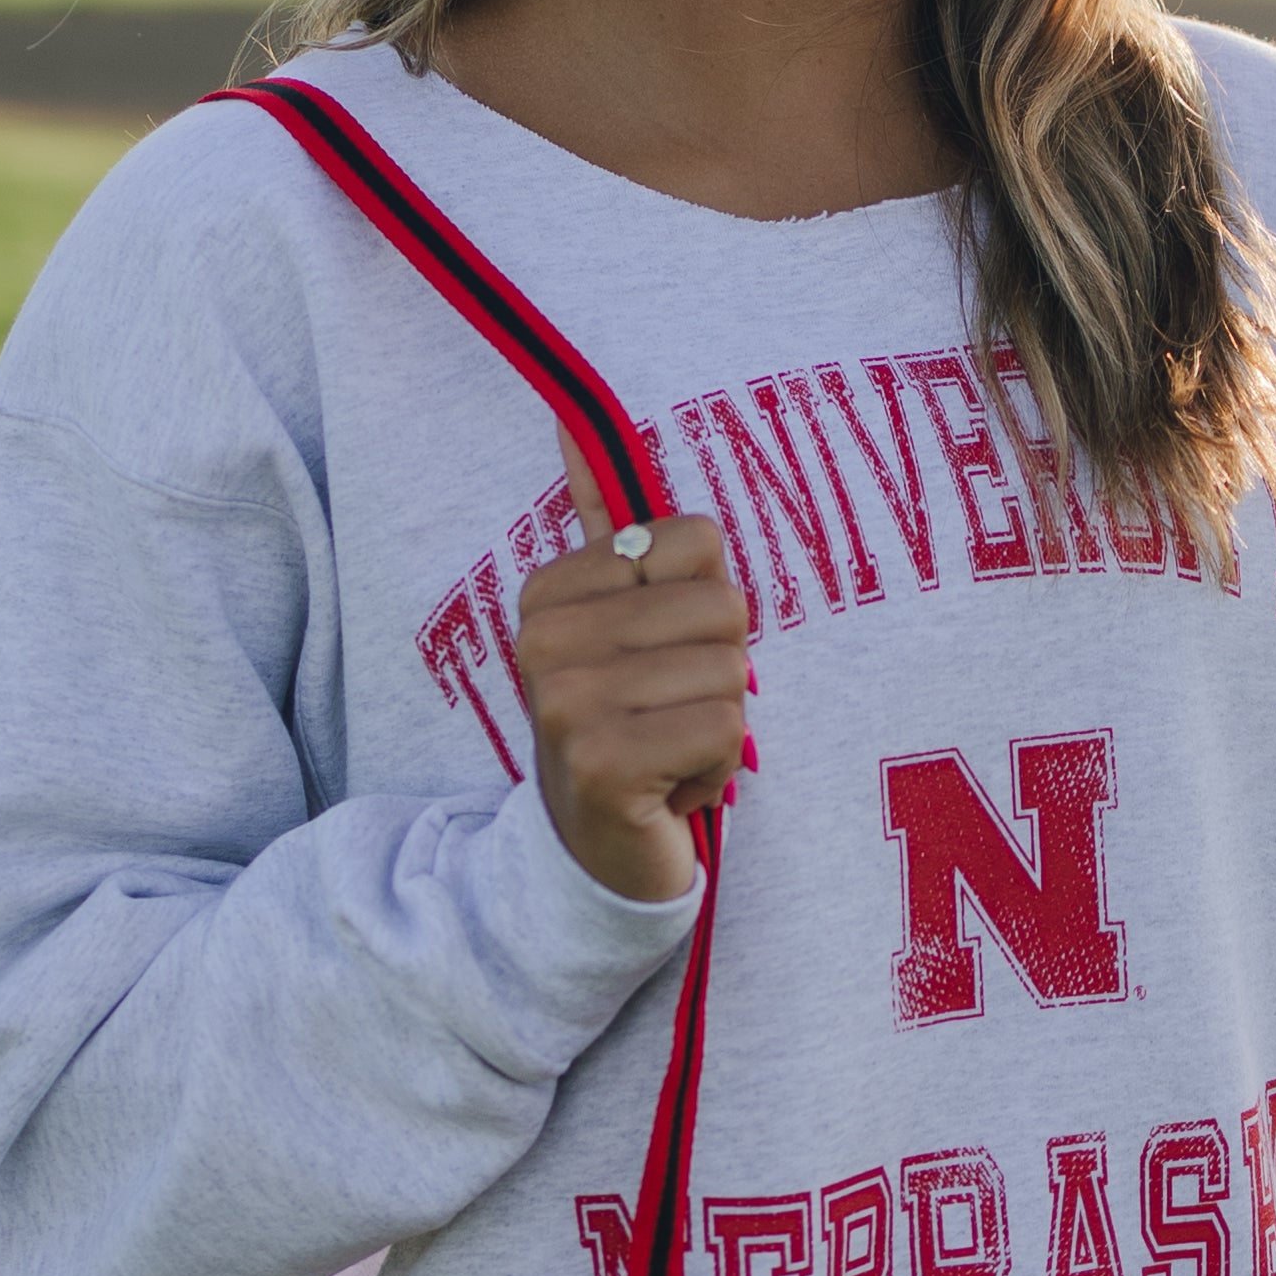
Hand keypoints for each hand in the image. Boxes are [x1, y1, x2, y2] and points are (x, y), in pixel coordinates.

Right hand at [515, 431, 752, 904]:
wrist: (593, 857)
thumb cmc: (625, 726)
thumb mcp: (615, 622)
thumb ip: (601, 525)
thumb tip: (572, 419)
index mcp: (549, 592)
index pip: (698, 541)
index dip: (703, 607)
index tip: (653, 660)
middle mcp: (544, 641)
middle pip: (723, 604)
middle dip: (721, 669)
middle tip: (667, 714)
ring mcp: (568, 704)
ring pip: (731, 670)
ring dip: (721, 723)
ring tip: (668, 751)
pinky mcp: (603, 765)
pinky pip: (726, 728)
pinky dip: (717, 769)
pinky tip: (670, 790)